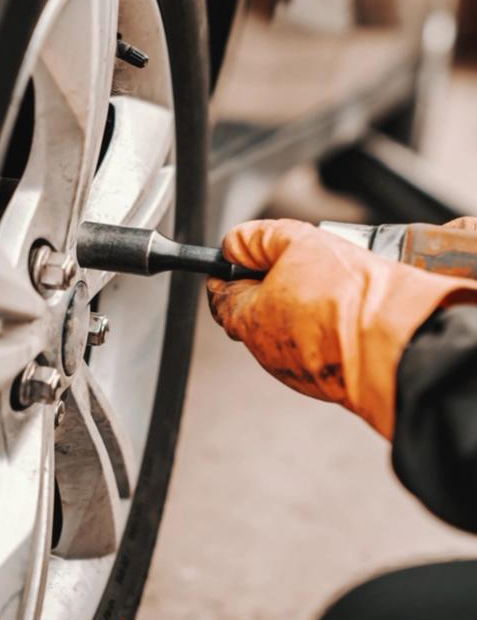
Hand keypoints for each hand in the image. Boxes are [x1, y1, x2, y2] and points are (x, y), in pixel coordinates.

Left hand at [208, 219, 476, 438]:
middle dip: (270, 285)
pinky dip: (324, 328)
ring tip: (329, 284)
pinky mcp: (329, 381)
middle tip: (293, 262)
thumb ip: (258, 238)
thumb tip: (235, 244)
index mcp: (248, 319)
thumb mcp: (296, 240)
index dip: (226, 270)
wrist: (399, 343)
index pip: (220, 295)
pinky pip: (317, 348)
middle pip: (255, 312)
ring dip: (300, 306)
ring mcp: (297, 370)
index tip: (234, 257)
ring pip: (288, 330)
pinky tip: (346, 311)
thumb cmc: (348, 295)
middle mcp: (266, 351)